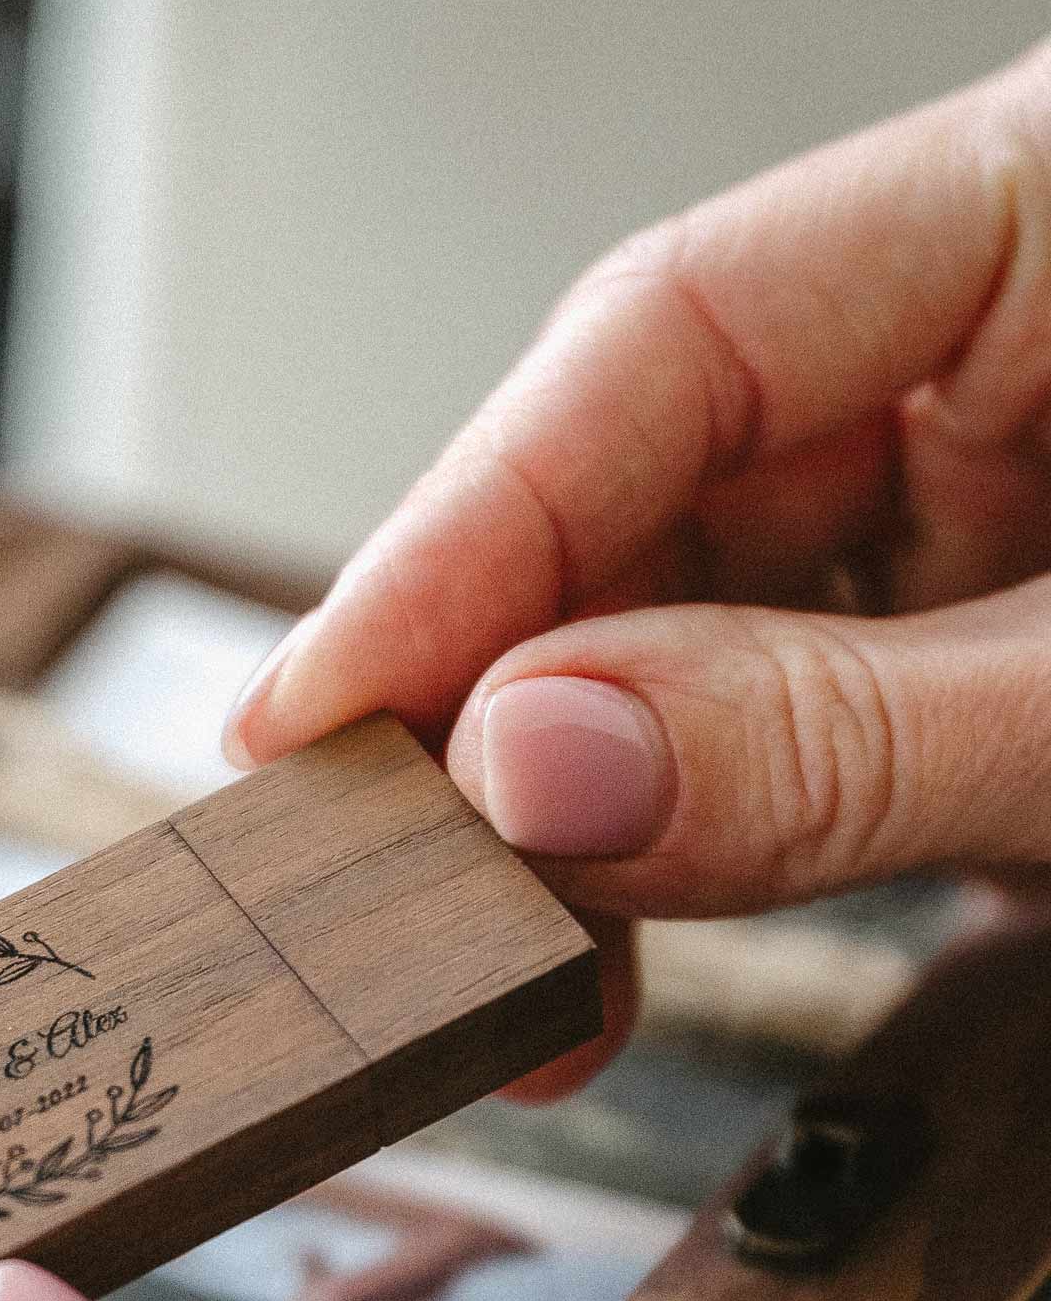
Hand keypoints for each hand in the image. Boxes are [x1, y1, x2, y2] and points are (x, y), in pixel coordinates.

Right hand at [223, 42, 1050, 1091]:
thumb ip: (841, 734)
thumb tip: (533, 766)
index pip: (660, 340)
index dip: (456, 537)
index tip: (318, 712)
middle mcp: (1004, 337)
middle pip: (650, 488)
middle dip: (507, 700)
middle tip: (396, 874)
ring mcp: (993, 490)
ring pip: (695, 624)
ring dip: (589, 802)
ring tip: (520, 963)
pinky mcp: (993, 631)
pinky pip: (779, 711)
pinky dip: (690, 835)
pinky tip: (625, 930)